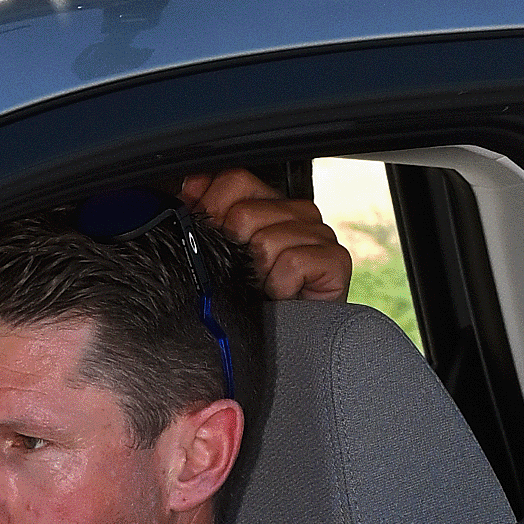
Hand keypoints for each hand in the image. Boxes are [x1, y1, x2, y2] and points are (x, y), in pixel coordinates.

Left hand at [178, 167, 354, 302]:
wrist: (287, 344)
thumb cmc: (256, 301)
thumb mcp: (223, 255)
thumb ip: (209, 216)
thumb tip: (187, 190)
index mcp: (270, 204)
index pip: (235, 180)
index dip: (211, 205)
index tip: (208, 233)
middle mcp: (297, 213)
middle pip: (245, 212)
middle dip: (235, 251)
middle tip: (246, 274)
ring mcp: (320, 234)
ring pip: (266, 240)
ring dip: (259, 274)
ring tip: (266, 287)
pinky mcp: (335, 260)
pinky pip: (292, 263)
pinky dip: (281, 287)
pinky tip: (284, 295)